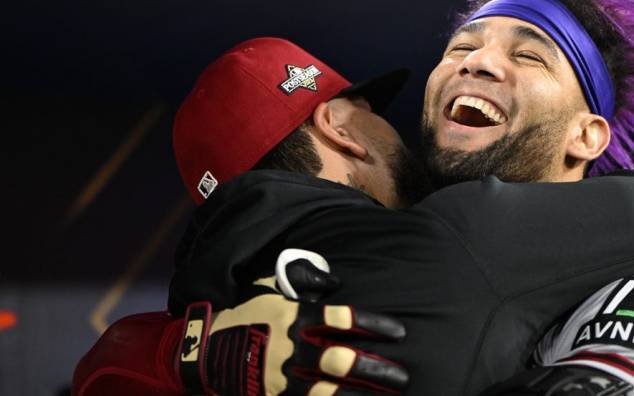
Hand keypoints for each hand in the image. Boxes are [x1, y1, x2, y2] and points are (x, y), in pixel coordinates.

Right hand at [178, 286, 407, 394]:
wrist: (202, 348)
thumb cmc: (242, 312)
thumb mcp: (269, 287)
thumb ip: (303, 280)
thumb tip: (335, 280)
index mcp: (295, 316)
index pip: (344, 319)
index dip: (374, 325)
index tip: (399, 332)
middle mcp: (293, 347)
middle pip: (343, 359)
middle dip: (376, 369)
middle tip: (401, 376)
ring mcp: (283, 375)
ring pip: (331, 390)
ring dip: (361, 394)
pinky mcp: (275, 395)